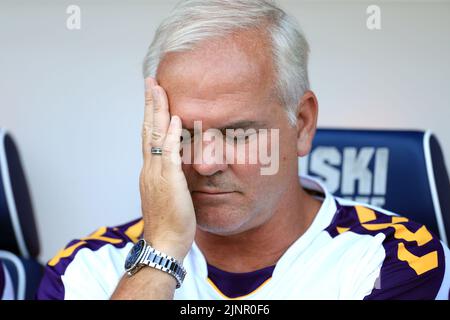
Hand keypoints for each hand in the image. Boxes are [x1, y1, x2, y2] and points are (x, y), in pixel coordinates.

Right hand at [139, 77, 195, 260]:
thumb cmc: (169, 224)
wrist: (163, 244)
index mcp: (151, 172)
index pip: (149, 138)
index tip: (153, 97)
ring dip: (156, 111)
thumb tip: (177, 168)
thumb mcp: (169, 196)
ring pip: (154, 136)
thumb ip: (171, 178)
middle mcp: (150, 169)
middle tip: (151, 82)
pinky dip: (170, 135)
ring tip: (158, 88)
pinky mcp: (168, 182)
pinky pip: (169, 154)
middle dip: (150, 105)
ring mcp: (156, 174)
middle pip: (147, 130)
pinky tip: (173, 118)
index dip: (151, 116)